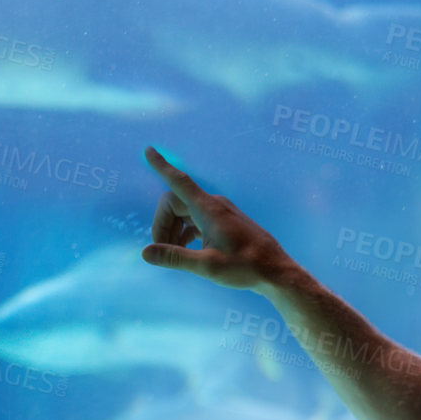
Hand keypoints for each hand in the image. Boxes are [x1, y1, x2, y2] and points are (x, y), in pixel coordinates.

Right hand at [140, 146, 292, 289]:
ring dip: (173, 229)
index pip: (178, 181)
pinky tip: (186, 250)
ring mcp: (220, 212)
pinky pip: (196, 219)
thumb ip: (175, 257)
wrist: (275, 269)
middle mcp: (213, 205)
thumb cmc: (245, 266)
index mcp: (208, 209)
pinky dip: (185, 231)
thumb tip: (145, 253)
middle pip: (175, 202)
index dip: (161, 166)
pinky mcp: (224, 222)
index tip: (148, 150)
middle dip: (162, 223)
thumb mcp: (206, 265)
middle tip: (161, 250)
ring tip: (173, 254)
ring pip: (185, 212)